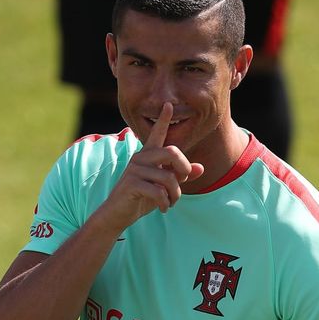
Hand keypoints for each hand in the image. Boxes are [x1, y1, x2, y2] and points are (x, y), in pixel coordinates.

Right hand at [102, 102, 203, 230]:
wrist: (118, 214)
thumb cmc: (141, 199)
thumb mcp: (164, 187)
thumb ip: (180, 176)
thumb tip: (201, 168)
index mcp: (148, 155)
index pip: (157, 134)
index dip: (163, 119)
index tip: (169, 104)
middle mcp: (140, 158)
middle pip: (171, 152)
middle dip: (184, 169)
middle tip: (183, 182)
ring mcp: (134, 170)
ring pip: (168, 177)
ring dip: (175, 194)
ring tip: (171, 203)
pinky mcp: (131, 184)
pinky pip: (158, 191)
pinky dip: (165, 203)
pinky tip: (163, 208)